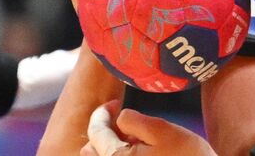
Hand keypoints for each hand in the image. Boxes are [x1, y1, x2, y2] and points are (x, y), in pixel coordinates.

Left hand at [82, 100, 214, 155]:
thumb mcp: (163, 130)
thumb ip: (135, 121)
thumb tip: (119, 118)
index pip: (95, 132)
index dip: (101, 113)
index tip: (113, 103)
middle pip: (92, 150)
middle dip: (102, 132)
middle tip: (123, 121)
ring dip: (110, 146)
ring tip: (134, 139)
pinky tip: (140, 152)